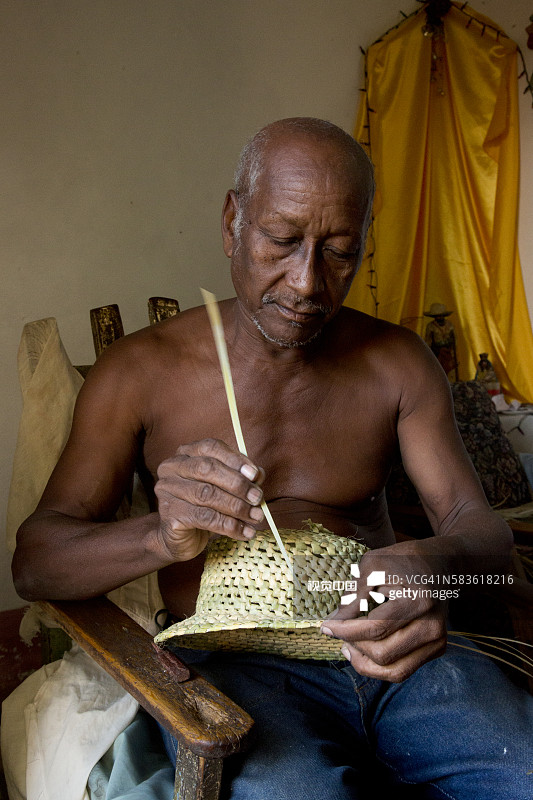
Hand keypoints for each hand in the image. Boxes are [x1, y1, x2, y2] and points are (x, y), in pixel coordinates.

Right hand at [154, 438, 264, 561]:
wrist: (180, 539)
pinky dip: (230, 525)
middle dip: (237, 483)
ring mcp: (167, 491)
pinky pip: (205, 518)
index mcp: (185, 454)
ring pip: (207, 494)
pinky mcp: (170, 516)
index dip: (235, 459)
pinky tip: (244, 532)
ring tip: (256, 516)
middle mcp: (171, 469)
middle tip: (257, 498)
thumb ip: (240, 477)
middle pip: (207, 469)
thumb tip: (258, 474)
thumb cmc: (204, 507)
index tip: (255, 474)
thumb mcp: (223, 488)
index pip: (210, 447)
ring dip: (237, 506)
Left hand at [321, 540, 447, 681]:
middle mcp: (433, 625)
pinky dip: (379, 667)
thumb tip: (335, 623)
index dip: (346, 631)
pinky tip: (364, 650)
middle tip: (338, 632)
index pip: (376, 627)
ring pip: (394, 671)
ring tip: (348, 647)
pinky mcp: (438, 648)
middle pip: (383, 653)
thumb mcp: (374, 566)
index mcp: (418, 600)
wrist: (440, 563)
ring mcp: (438, 639)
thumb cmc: (403, 560)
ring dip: (364, 662)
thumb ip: (355, 596)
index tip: (325, 627)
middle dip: (354, 645)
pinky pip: (403, 670)